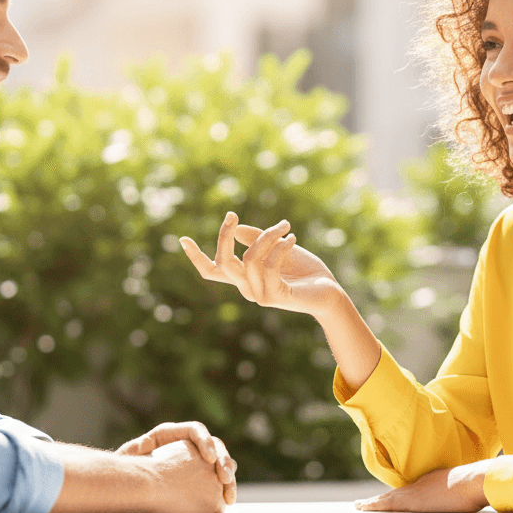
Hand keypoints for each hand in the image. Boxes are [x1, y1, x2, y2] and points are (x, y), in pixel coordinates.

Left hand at [117, 420, 236, 505]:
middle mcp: (190, 444)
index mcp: (174, 434)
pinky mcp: (201, 477)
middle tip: (224, 478)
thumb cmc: (127, 468)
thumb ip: (136, 451)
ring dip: (229, 478)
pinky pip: (219, 480)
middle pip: (215, 446)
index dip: (206, 442)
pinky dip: (225, 489)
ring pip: (222, 463)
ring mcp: (198, 461)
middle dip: (223, 461)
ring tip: (229, 495)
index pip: (196, 430)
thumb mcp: (129, 457)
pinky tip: (227, 501)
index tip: (209, 459)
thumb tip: (142, 445)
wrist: (130, 483)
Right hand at [179, 212, 342, 318]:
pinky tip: (292, 238)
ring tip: (285, 227)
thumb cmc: (305, 270)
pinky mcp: (275, 297)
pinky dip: (280, 246)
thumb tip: (237, 230)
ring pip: (249, 258)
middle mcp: (247, 289)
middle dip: (223, 236)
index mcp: (244, 278)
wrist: (330, 292)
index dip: (196, 257)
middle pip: (222, 263)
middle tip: (232, 215)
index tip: (182, 239)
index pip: (212, 272)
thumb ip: (257, 239)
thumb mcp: (279, 248)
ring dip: (267, 236)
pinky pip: (270, 265)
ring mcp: (259, 295)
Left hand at [355, 462, 490, 512]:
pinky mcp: (412, 501)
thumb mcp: (468, 489)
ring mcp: (416, 492)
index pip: (412, 490)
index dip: (399, 496)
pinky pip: (387, 504)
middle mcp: (421, 484)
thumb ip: (464, 494)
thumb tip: (472, 500)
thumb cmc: (478, 485)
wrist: (475, 480)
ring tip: (360, 506)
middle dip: (381, 499)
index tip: (390, 499)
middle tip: (364, 503)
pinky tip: (364, 508)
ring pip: (388, 499)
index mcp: (434, 481)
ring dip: (374, 503)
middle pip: (396, 494)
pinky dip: (375, 505)